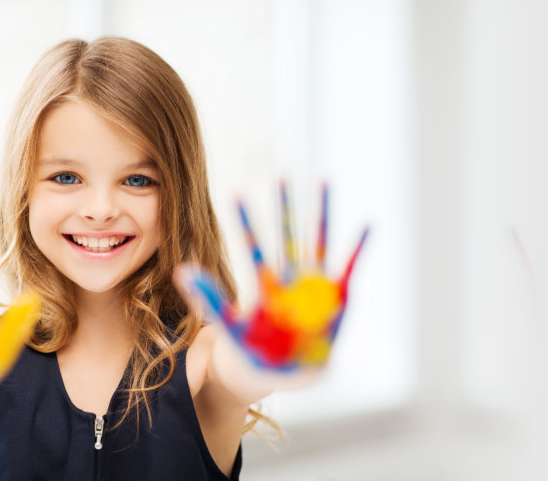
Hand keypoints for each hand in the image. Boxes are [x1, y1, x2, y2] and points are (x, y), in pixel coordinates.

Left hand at [174, 182, 368, 381]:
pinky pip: (349, 266)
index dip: (246, 222)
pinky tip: (367, 223)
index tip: (236, 192)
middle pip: (287, 235)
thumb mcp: (228, 326)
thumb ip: (208, 299)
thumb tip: (180, 271)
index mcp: (264, 286)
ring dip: (320, 212)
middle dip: (284, 205)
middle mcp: (289, 280)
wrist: (282, 374)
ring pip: (317, 241)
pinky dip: (358, 246)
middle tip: (280, 173)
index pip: (253, 247)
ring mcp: (314, 286)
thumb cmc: (253, 352)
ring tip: (322, 179)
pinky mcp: (337, 297)